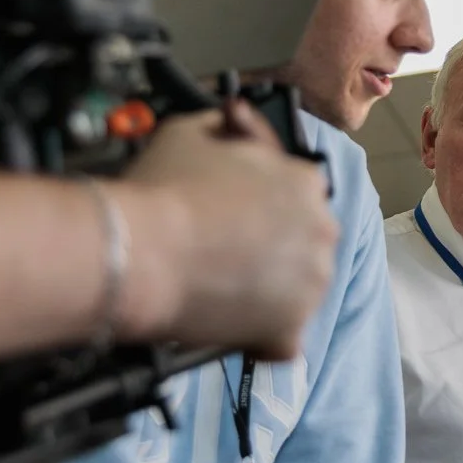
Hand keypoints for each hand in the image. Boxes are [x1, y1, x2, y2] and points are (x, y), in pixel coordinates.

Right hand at [115, 104, 336, 359]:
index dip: (264, 207)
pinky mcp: (291, 329)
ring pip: (299, 290)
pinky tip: (230, 325)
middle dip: (272, 249)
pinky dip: (260, 338)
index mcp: (305, 180)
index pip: (299, 195)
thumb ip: (229, 129)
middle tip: (225, 254)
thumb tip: (234, 122)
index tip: (237, 217)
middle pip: (305, 243)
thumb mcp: (194, 129)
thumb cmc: (162, 190)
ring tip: (219, 288)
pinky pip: (285, 339)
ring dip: (268, 292)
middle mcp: (321, 229)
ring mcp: (311, 282)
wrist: (141, 250)